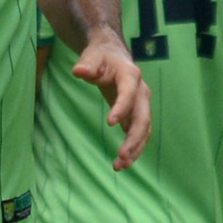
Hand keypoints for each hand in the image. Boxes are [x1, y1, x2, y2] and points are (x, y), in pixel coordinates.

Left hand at [73, 36, 150, 168]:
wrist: (112, 56)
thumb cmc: (100, 57)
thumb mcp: (91, 57)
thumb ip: (86, 65)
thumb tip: (79, 71)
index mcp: (130, 75)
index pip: (129, 93)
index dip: (122, 108)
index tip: (110, 123)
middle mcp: (141, 91)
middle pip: (143, 117)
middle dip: (134, 138)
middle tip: (121, 156)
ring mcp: (141, 105)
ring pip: (144, 130)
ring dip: (135, 149)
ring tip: (120, 166)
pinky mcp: (136, 115)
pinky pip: (138, 134)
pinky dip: (133, 149)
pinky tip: (120, 163)